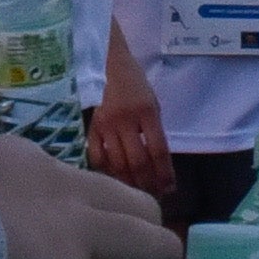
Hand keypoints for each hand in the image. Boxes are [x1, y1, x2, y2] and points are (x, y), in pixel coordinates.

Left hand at [0, 134, 180, 258]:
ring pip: (116, 191)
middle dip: (153, 256)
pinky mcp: (16, 148)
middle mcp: (75, 214)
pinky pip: (60, 172)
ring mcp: (49, 173)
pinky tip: (18, 210)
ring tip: (85, 245)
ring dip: (116, 220)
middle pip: (153, 226)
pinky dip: (59, 196)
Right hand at [88, 55, 174, 201]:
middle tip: (153, 196)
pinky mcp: (89, 128)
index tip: (169, 188)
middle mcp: (125, 120)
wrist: (105, 62)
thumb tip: (158, 162)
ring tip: (136, 192)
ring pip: (116, 163)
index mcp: (147, 112)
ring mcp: (105, 125)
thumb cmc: (133, 83)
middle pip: (137, 161)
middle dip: (148, 183)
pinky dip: (105, 172)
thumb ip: (153, 131)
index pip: (158, 150)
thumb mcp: (152, 103)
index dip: (164, 173)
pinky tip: (112, 179)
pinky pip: (96, 157)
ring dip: (128, 182)